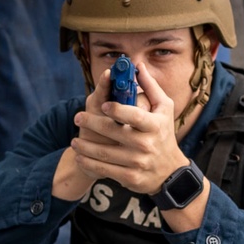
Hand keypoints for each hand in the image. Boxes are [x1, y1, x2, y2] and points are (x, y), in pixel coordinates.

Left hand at [70, 59, 185, 194]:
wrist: (170, 171)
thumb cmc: (164, 134)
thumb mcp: (164, 109)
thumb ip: (150, 87)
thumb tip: (137, 66)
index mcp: (154, 125)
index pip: (134, 115)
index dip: (117, 110)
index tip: (103, 105)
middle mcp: (147, 144)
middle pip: (114, 133)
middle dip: (91, 124)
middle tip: (77, 118)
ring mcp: (138, 162)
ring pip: (105, 154)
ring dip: (85, 147)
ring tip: (74, 141)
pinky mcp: (131, 177)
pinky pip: (105, 170)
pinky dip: (89, 163)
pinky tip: (80, 157)